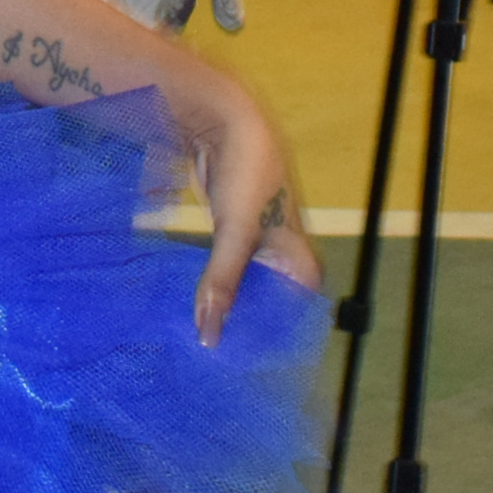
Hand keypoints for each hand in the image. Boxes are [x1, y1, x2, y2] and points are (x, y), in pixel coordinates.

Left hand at [187, 96, 320, 346]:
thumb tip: (209, 336)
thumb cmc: (247, 175)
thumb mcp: (236, 233)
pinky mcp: (232, 234)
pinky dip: (211, 286)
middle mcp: (285, 259)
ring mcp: (258, 246)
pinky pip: (224, 270)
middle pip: (267, 306)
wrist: (226, 122)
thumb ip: (223, 282)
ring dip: (224, 307)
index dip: (270, 343)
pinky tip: (190, 304)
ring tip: (196, 340)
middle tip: (210, 360)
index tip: (241, 370)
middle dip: (242, 329)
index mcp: (302, 263)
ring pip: (244, 289)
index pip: (295, 319)